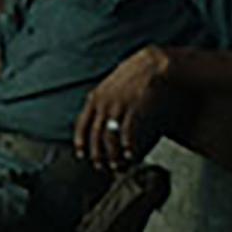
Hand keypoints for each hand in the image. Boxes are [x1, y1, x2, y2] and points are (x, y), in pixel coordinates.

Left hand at [73, 46, 173, 168]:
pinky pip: (127, 131)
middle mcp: (103, 103)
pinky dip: (127, 145)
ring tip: (117, 164)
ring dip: (112, 153)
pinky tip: (130, 153)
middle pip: (95, 134)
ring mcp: (118, 105)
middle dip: (96, 154)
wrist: (152, 64)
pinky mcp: (133, 108)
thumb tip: (96, 115)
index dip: (80, 142)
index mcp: (95, 98)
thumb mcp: (110, 86)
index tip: (81, 154)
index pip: (81, 124)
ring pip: (110, 136)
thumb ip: (101, 100)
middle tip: (101, 166)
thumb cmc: (132, 76)